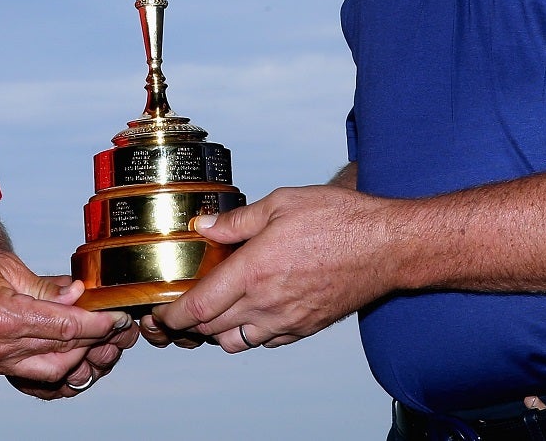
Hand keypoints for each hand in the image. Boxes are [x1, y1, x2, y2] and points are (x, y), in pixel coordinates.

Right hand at [0, 241, 134, 386]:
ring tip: (93, 333)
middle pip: (64, 352)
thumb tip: (77, 295)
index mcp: (4, 317)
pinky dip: (54, 360)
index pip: (67, 328)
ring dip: (77, 355)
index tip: (118, 316)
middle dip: (94, 339)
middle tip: (113, 323)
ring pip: (51, 370)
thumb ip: (44, 285)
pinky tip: (66, 344)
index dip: (99, 323)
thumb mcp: (3, 263)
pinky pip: (30, 371)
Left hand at [150, 184, 398, 352]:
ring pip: (236, 342)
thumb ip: (236, 220)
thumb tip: (202, 226)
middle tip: (179, 309)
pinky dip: (250, 333)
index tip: (159, 314)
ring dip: (218, 332)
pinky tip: (253, 311)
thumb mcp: (281, 203)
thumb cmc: (338, 220)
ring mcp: (288, 320)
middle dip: (189, 324)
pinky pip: (266, 342)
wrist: (386, 247)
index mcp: (254, 271)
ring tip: (215, 310)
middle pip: (211, 329)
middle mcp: (267, 303)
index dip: (171, 316)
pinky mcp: (306, 328)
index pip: (198, 308)